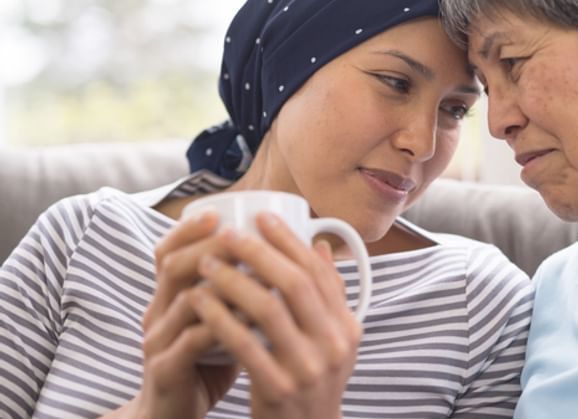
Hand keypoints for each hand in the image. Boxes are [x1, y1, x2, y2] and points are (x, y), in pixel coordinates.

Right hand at [117, 211, 240, 418]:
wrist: (174, 415)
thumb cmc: (208, 362)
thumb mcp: (224, 318)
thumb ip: (242, 288)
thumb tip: (285, 254)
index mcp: (170, 296)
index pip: (169, 251)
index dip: (189, 230)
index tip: (219, 213)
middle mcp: (158, 313)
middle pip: (174, 266)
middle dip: (209, 247)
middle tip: (240, 236)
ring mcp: (158, 341)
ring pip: (184, 300)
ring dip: (222, 284)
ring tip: (257, 273)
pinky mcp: (166, 370)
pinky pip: (191, 341)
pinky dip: (220, 326)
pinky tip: (248, 319)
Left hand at [191, 213, 361, 418]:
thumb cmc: (311, 381)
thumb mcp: (333, 341)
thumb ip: (329, 295)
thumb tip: (320, 246)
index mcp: (348, 327)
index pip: (320, 272)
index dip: (291, 241)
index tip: (263, 217)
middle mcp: (335, 345)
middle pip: (296, 284)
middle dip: (260, 252)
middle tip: (230, 234)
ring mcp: (308, 368)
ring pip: (268, 310)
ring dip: (234, 280)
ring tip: (208, 263)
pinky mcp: (278, 388)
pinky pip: (244, 344)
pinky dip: (220, 318)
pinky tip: (200, 301)